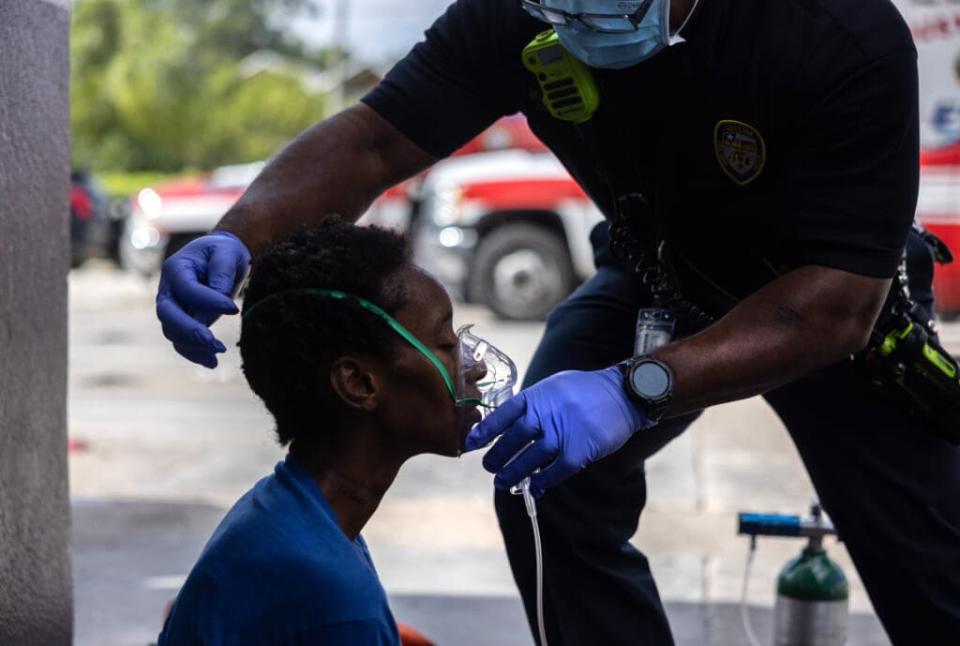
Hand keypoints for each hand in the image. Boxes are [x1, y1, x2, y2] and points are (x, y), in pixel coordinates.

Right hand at [155, 231, 250, 367]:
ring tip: (219, 351)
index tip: (233, 309)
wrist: (222, 256)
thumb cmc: (223, 251)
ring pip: (173, 333)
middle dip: (188, 330)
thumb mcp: (226, 254)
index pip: (187, 289)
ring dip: (193, 346)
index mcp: (175, 269)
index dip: (208, 300)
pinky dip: (194, 353)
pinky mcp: (183, 321)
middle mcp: (168, 290)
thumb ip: (221, 275)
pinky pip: (182, 341)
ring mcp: (173, 308)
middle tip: (212, 341)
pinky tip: (212, 362)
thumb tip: (220, 307)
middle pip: (168, 315)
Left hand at [464, 366, 654, 496]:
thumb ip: (533, 404)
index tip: (470, 444)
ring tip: (503, 482)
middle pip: (512, 441)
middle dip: (497, 457)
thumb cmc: (585, 390)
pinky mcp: (578, 452)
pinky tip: (534, 489)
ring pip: (529, 460)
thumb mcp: (553, 386)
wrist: (622, 395)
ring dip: (513, 473)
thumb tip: (509, 423)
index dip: (484, 431)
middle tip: (489, 467)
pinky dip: (542, 483)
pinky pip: (553, 473)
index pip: (502, 415)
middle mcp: (545, 415)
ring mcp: (561, 434)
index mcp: (536, 397)